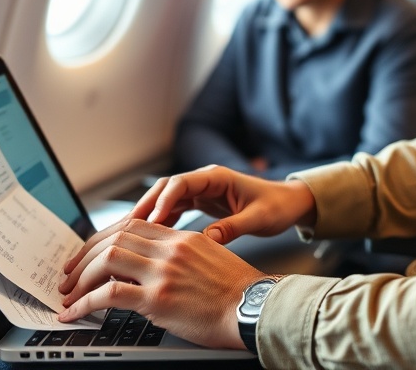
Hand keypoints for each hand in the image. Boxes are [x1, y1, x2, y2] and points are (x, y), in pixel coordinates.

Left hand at [58, 219, 261, 347]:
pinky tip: (74, 312)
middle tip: (68, 275)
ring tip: (68, 294)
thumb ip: (182, 255)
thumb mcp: (210, 259)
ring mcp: (164, 272)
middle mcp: (170, 249)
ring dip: (80, 278)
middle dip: (83, 257)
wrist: (254, 308)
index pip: (132, 225)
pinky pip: (109, 295)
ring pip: (107, 260)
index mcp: (182, 237)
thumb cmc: (237, 292)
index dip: (103, 238)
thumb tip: (156, 265)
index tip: (88, 255)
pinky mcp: (158, 299)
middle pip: (114, 238)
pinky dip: (84, 303)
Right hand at [129, 165, 316, 242]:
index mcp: (217, 177)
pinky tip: (149, 239)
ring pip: (165, 200)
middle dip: (146, 207)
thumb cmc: (277, 206)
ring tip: (130, 237)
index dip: (163, 201)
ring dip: (148, 216)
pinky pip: (173, 210)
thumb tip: (209, 239)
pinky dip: (160, 222)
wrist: (288, 204)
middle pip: (165, 189)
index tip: (152, 221)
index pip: (181, 183)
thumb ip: (234, 227)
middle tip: (127, 230)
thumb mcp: (259, 218)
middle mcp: (205, 181)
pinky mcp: (200, 203)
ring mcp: (201, 191)